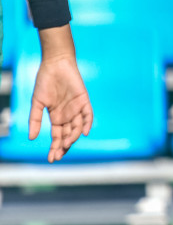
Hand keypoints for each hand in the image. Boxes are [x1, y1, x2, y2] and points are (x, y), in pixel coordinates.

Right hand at [31, 27, 93, 162]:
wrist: (55, 65)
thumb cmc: (45, 82)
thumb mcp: (37, 103)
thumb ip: (35, 119)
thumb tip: (32, 138)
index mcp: (56, 117)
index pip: (57, 136)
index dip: (55, 147)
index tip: (51, 158)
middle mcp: (68, 115)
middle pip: (67, 135)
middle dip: (63, 146)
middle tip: (58, 156)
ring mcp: (76, 108)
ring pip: (77, 127)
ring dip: (72, 137)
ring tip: (66, 145)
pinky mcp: (84, 100)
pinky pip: (88, 114)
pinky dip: (87, 123)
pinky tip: (84, 132)